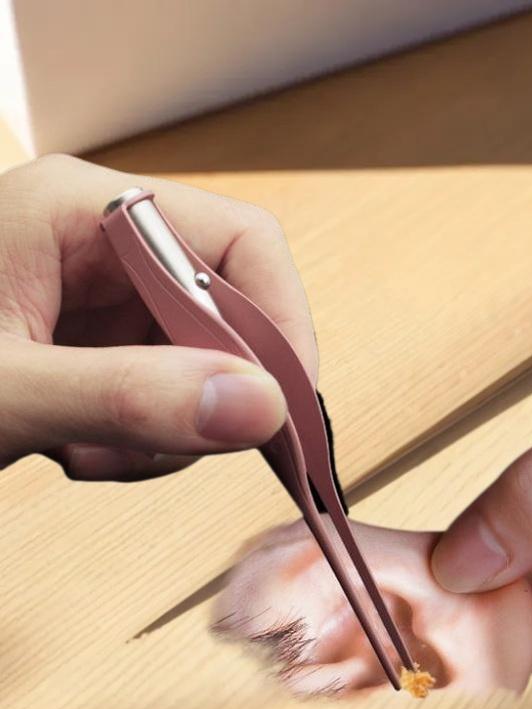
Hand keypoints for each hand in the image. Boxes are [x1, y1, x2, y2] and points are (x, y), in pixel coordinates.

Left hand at [0, 155, 315, 479]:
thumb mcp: (1, 389)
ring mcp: (103, 303)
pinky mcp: (98, 349)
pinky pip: (168, 395)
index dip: (280, 321)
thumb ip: (127, 395)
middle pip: (228, 311)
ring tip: (101, 453)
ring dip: (174, 428)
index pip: (241, 243)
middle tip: (185, 444)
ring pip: (204, 365)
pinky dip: (145, 443)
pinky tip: (85, 452)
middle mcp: (106, 249)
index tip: (284, 404)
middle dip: (216, 393)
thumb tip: (258, 408)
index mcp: (86, 213)